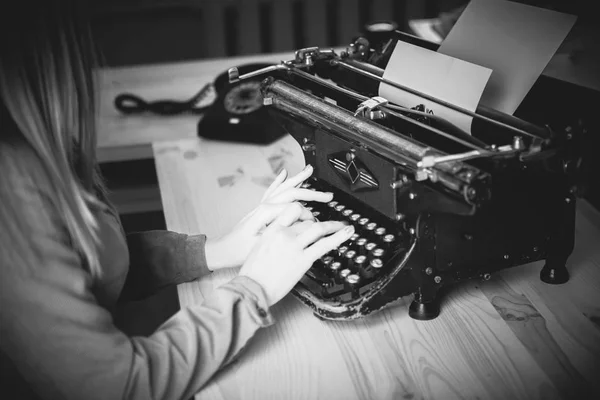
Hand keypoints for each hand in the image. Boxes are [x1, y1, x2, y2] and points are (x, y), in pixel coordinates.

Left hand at [205, 165, 332, 269]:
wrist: (223, 251)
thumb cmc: (240, 250)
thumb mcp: (263, 244)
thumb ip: (281, 232)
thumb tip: (301, 226)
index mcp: (266, 212)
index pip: (295, 207)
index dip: (309, 214)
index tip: (317, 224)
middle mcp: (264, 205)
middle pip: (292, 193)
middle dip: (311, 193)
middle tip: (327, 196)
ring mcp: (262, 205)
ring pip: (283, 188)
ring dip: (297, 179)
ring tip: (308, 171)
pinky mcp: (261, 208)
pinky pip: (272, 190)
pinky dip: (279, 180)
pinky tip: (284, 173)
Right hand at [238, 203, 354, 306]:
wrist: (253, 288)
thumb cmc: (253, 273)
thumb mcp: (259, 247)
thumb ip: (273, 238)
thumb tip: (285, 238)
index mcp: (272, 229)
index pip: (292, 209)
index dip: (304, 211)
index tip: (310, 216)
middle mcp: (284, 234)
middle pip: (307, 221)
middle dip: (319, 223)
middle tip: (329, 225)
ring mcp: (294, 246)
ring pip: (318, 228)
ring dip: (334, 226)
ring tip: (343, 226)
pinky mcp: (303, 260)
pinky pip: (324, 245)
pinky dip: (339, 237)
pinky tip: (348, 232)